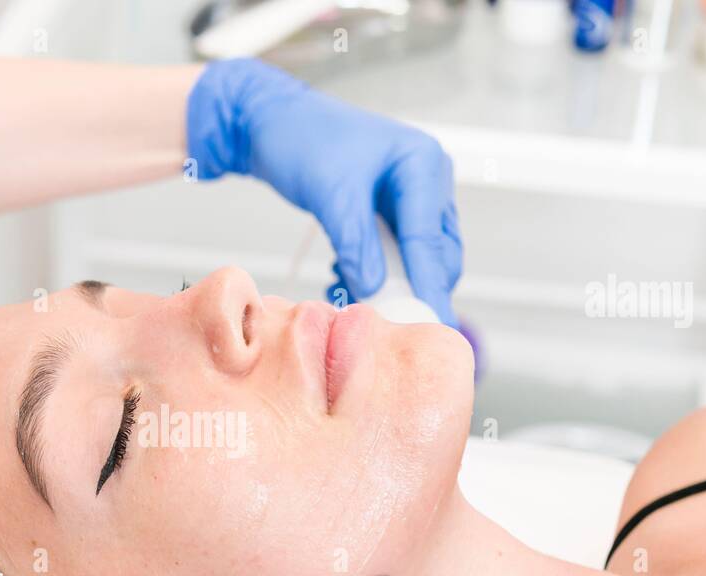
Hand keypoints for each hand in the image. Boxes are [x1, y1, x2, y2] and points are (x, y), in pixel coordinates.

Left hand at [187, 58, 461, 325]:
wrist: (269, 121)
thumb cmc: (301, 140)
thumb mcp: (331, 194)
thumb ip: (356, 244)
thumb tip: (375, 289)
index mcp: (422, 165)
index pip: (429, 240)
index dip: (429, 287)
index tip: (432, 324)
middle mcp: (425, 179)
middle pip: (435, 253)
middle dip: (410, 287)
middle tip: (384, 319)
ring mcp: (409, 195)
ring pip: (414, 257)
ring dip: (386, 282)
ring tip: (346, 291)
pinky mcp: (388, 209)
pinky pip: (392, 252)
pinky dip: (371, 270)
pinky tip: (341, 275)